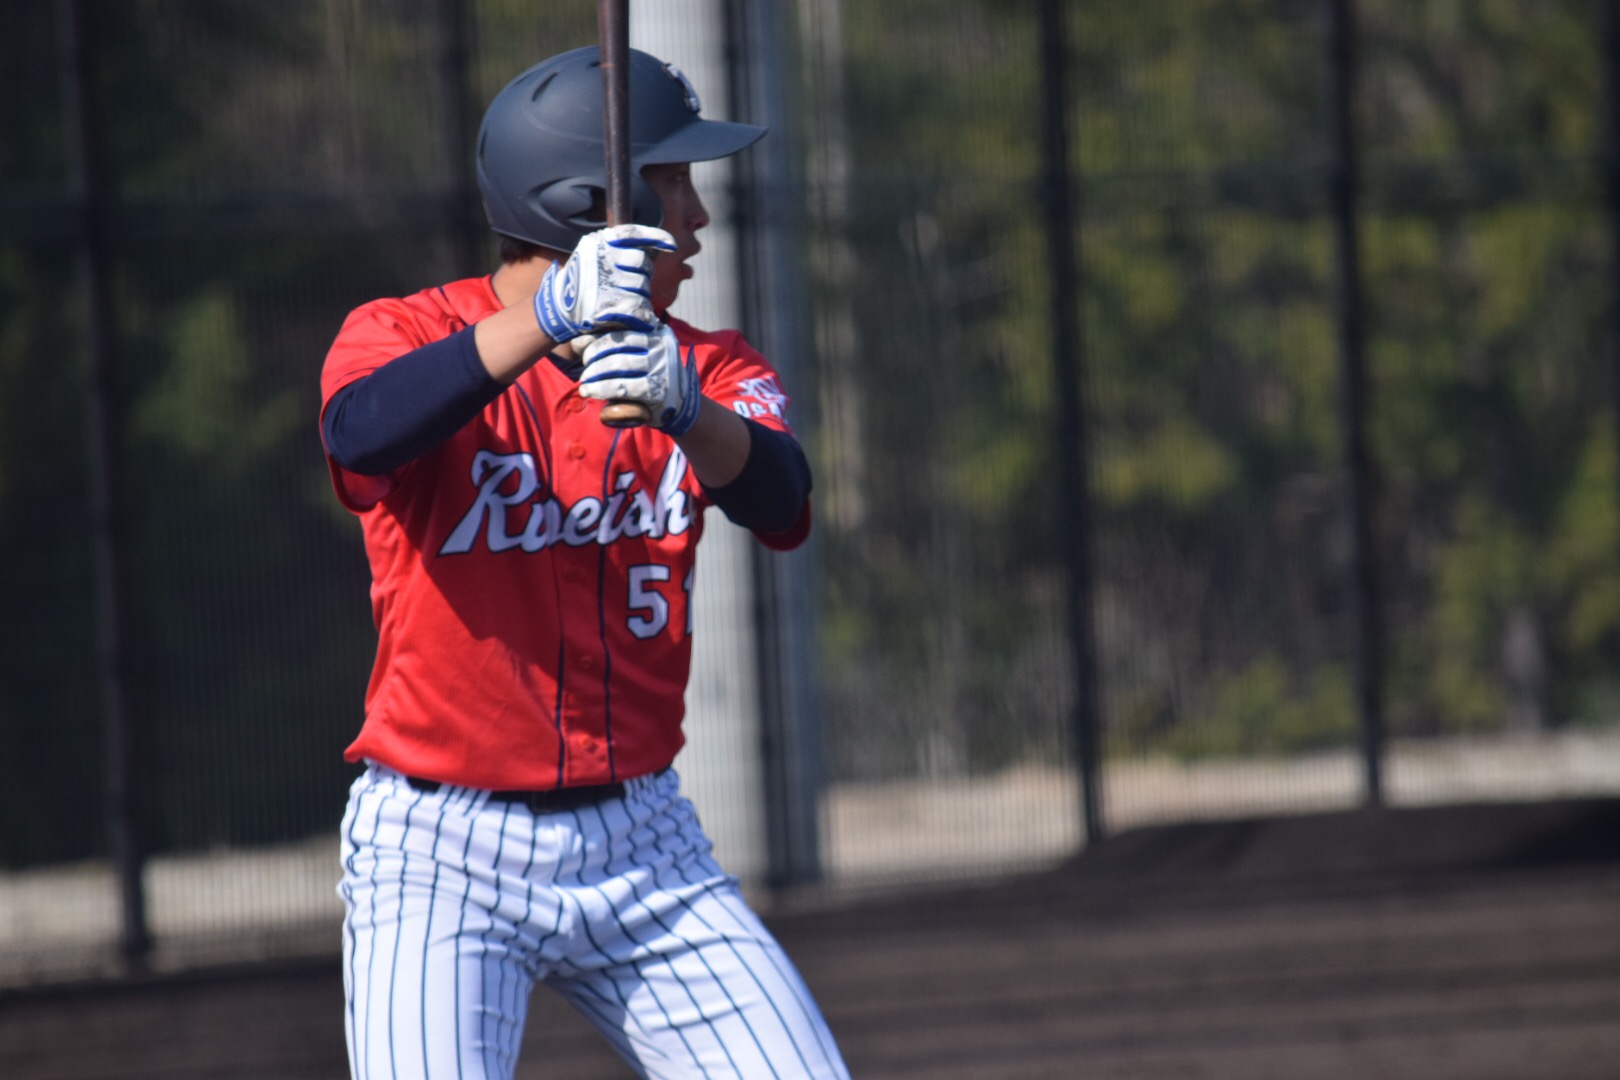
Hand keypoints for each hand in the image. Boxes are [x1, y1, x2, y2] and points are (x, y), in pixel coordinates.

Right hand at [532, 225, 674, 343]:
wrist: (559, 308)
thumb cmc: (584, 281)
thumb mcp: (595, 255)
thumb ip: (620, 250)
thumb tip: (655, 250)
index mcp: (600, 243)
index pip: (633, 234)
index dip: (656, 237)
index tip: (672, 245)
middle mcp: (603, 258)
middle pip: (642, 264)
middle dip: (643, 275)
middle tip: (631, 284)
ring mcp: (605, 282)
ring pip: (642, 288)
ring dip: (640, 296)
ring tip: (625, 300)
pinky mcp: (607, 306)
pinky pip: (638, 309)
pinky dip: (642, 315)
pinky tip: (640, 318)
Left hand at [578, 325, 701, 435]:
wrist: (681, 406)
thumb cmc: (652, 376)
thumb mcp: (642, 353)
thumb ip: (618, 344)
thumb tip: (580, 338)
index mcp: (657, 331)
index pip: (626, 322)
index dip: (603, 326)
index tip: (585, 335)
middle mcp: (661, 345)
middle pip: (618, 343)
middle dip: (594, 353)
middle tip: (584, 366)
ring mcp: (661, 367)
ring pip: (618, 365)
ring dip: (594, 373)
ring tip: (584, 382)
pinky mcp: (658, 390)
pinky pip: (623, 387)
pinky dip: (602, 388)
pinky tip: (590, 391)